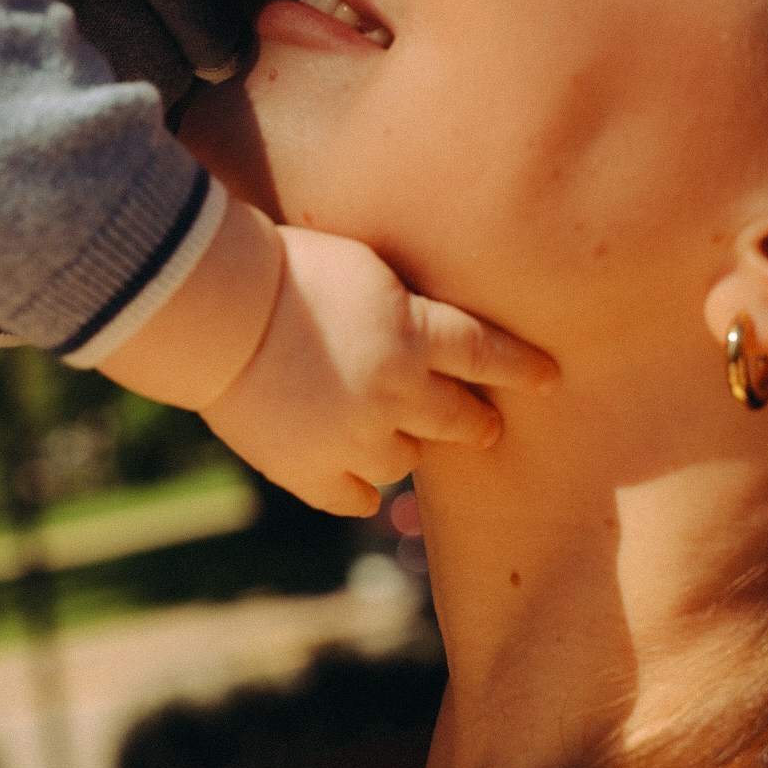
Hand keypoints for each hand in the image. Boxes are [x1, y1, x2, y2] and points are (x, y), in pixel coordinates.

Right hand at [201, 225, 557, 516]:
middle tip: (481, 427)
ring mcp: (355, 439)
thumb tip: (432, 331)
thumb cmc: (287, 269)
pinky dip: (358, 490)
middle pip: (459, 420)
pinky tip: (356, 482)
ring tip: (386, 433)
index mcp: (414, 335)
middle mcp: (396, 393)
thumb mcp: (365, 267)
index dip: (521, 368)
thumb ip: (406, 307)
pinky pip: (354, 499)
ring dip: (403, 446)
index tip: (549, 379)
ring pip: (406, 463)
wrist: (218, 312)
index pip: (488, 355)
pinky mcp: (310, 471)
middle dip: (475, 423)